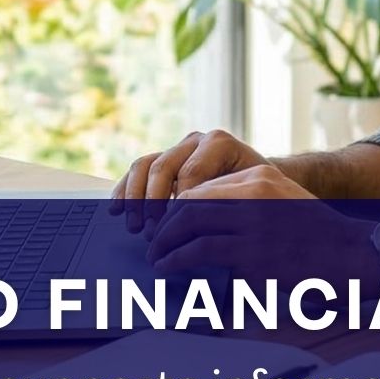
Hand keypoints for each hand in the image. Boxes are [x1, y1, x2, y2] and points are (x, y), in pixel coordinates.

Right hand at [109, 129, 271, 233]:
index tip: (174, 233)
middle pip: (163, 167)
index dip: (179, 205)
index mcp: (220, 144)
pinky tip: (117, 210)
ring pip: (145, 165)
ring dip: (135, 198)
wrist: (262, 182)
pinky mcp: (164, 159)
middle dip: (153, 203)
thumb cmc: (261, 196)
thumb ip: (231, 208)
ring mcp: (178, 148)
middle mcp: (196, 141)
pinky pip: (138, 170)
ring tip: (135, 227)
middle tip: (151, 233)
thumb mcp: (254, 199)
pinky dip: (125, 189)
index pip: (191, 173)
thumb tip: (206, 237)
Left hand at [144, 165, 379, 285]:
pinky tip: (171, 267)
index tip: (166, 224)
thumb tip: (197, 216)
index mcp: (260, 177)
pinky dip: (178, 260)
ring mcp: (253, 224)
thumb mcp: (282, 201)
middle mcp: (254, 194)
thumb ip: (245, 201)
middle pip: (190, 204)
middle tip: (154, 241)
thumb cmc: (316, 234)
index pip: (202, 187)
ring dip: (166, 244)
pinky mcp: (253, 255)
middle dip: (164, 225)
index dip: (176, 207)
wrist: (352, 257)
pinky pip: (200, 253)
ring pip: (190, 227)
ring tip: (158, 257)